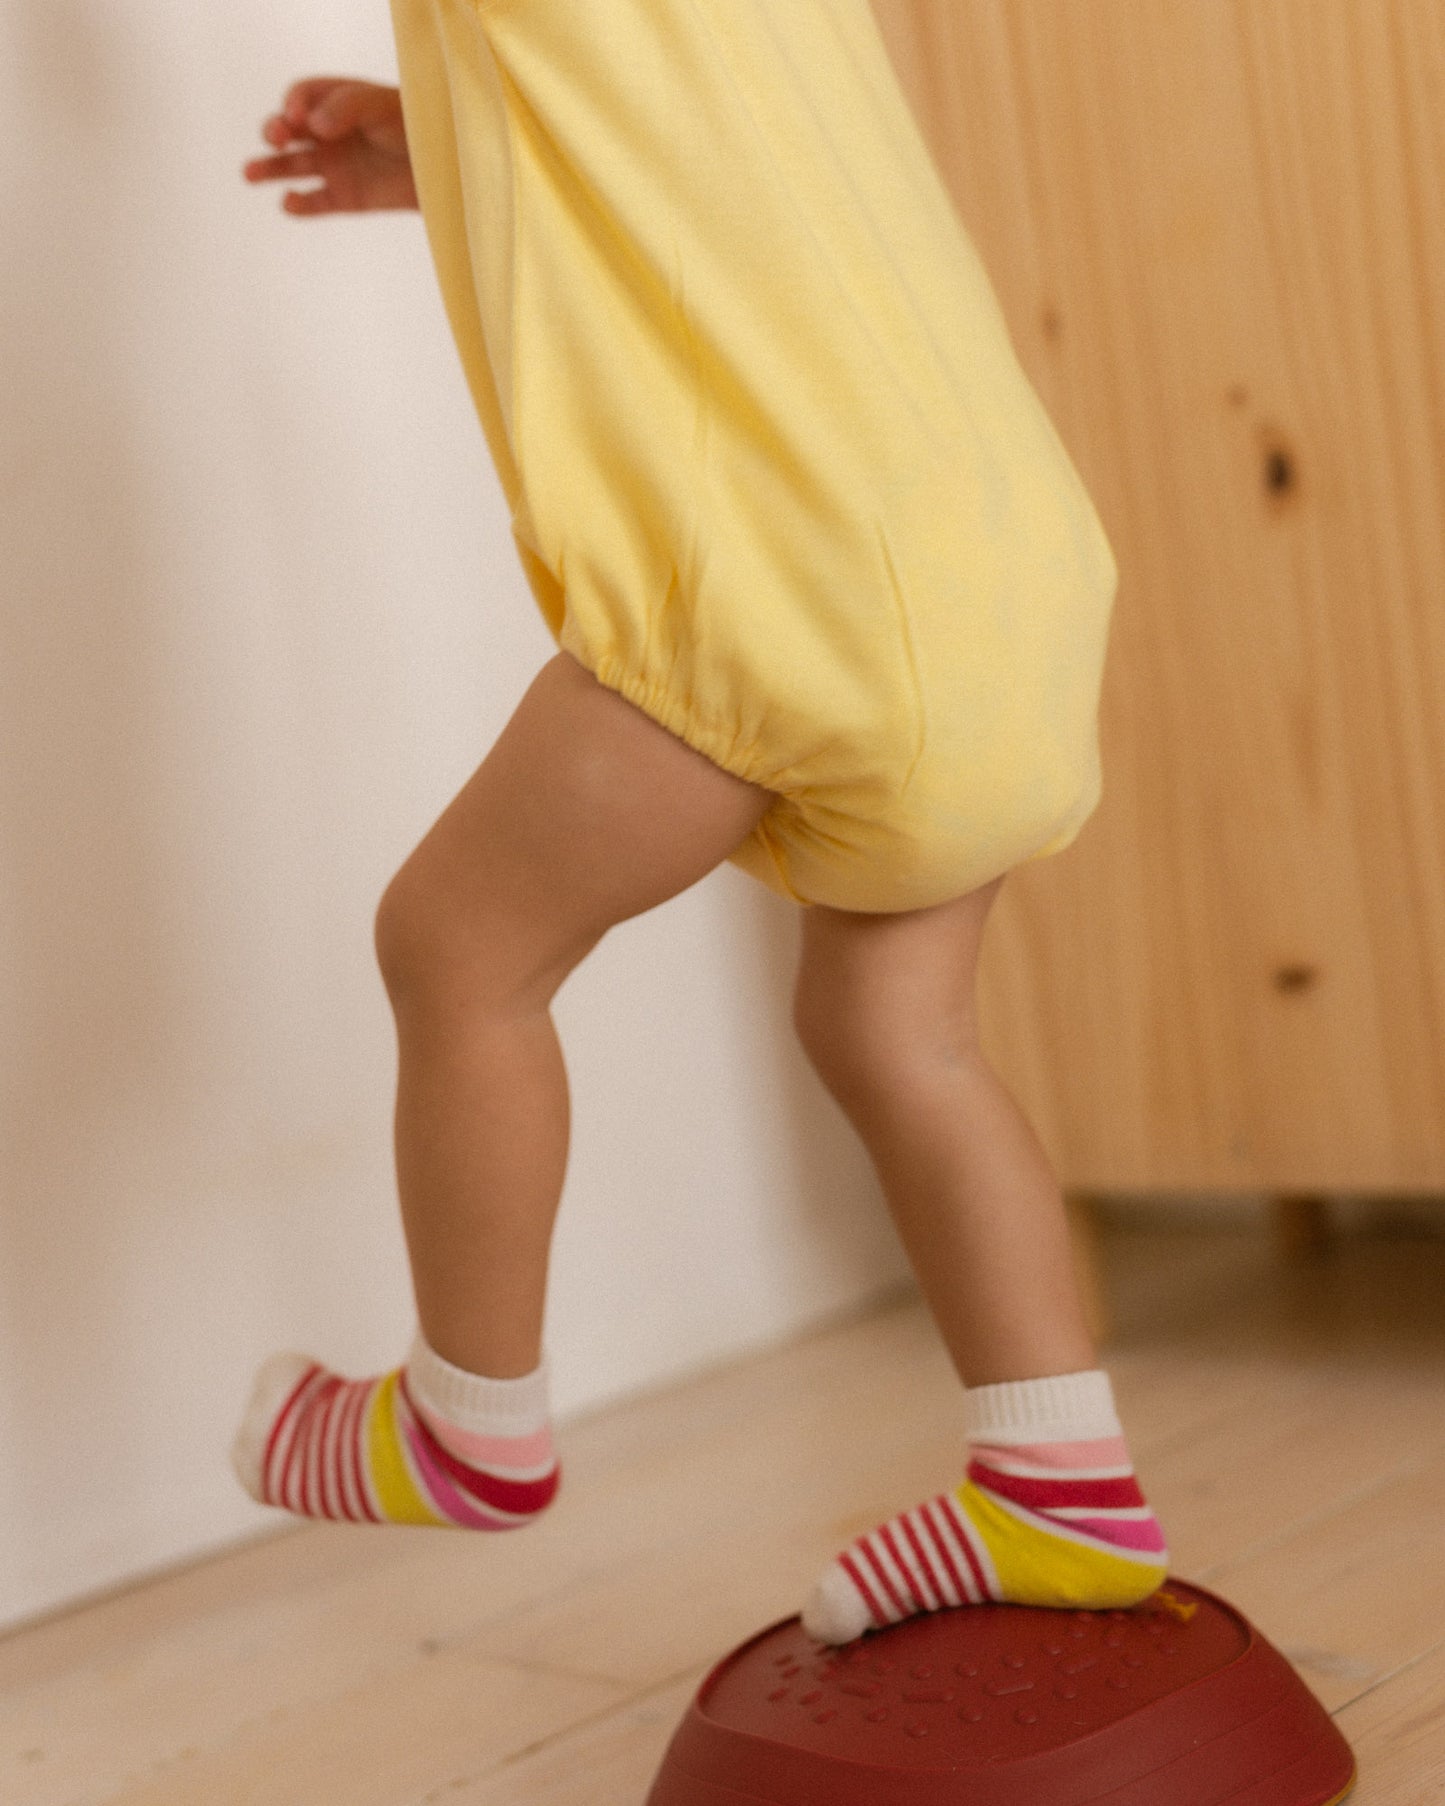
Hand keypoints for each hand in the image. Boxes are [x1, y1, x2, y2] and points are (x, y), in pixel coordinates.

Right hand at [243, 78, 417, 213]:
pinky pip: (314, 202)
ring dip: (269, 168)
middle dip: (275, 130)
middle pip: (288, 129)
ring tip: (249, 173)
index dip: (294, 103)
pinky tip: (289, 203)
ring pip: (292, 166)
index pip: (302, 96)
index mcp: (338, 101)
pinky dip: (299, 205)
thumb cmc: (416, 126)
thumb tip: (313, 127)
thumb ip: (345, 107)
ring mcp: (336, 165)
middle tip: (276, 136)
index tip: (298, 116)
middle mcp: (330, 133)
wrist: (446, 169)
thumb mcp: (381, 105)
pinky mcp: (345, 198)